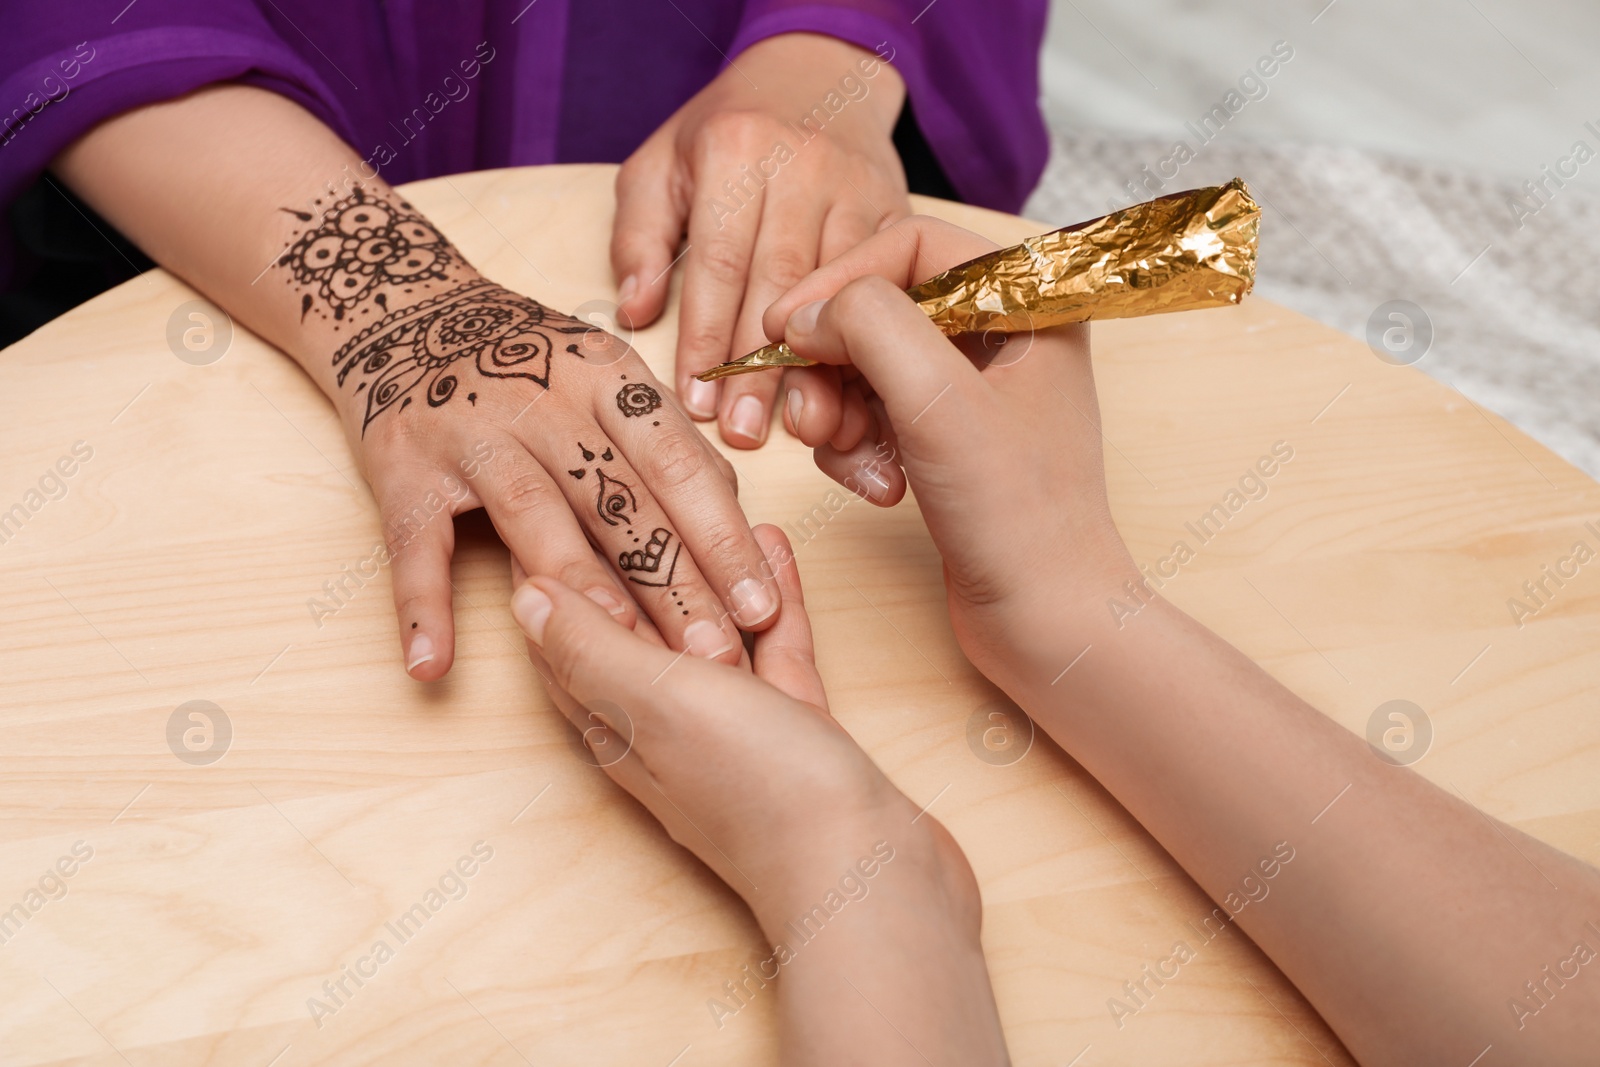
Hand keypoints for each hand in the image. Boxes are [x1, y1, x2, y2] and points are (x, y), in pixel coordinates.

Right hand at [322, 270, 782, 678]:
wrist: (404, 311)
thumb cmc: (529, 361)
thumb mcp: (607, 373)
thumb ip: (667, 443)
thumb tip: (737, 519)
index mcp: (610, 377)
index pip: (680, 466)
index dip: (724, 539)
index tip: (763, 608)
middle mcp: (546, 401)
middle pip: (619, 501)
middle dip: (673, 585)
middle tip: (714, 657)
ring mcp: (471, 433)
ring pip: (533, 519)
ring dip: (577, 591)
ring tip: (618, 656)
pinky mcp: (402, 466)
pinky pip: (414, 543)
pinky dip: (420, 605)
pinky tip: (432, 666)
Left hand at [508, 527, 1007, 1064]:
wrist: (867, 875)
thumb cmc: (759, 790)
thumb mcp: (658, 703)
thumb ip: (592, 649)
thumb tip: (523, 599)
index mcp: (618, 727)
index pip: (564, 644)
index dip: (554, 576)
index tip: (555, 507)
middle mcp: (668, 734)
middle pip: (636, 633)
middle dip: (633, 563)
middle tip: (634, 489)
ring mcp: (736, 736)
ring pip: (709, 636)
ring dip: (705, 573)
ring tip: (709, 506)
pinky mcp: (796, 734)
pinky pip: (772, 653)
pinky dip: (769, 602)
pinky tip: (776, 551)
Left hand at [610, 33, 909, 448]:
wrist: (815, 74)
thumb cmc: (726, 132)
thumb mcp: (662, 164)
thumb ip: (639, 236)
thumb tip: (637, 310)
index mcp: (735, 150)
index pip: (720, 261)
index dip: (709, 337)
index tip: (696, 399)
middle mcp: (802, 166)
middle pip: (782, 285)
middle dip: (761, 367)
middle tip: (742, 432)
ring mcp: (857, 189)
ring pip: (840, 293)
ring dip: (820, 367)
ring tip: (798, 428)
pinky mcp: (896, 210)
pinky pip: (884, 288)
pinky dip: (866, 345)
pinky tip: (850, 391)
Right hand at [761, 216, 1137, 674]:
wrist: (1044, 623)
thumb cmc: (1018, 516)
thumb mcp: (937, 401)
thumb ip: (870, 325)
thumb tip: (807, 311)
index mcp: (1032, 301)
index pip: (914, 245)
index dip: (841, 279)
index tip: (784, 326)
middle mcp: (1006, 335)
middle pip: (880, 308)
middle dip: (833, 362)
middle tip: (805, 415)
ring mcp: (974, 390)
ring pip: (866, 365)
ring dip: (838, 411)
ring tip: (844, 454)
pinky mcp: (946, 440)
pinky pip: (872, 415)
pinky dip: (859, 449)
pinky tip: (881, 490)